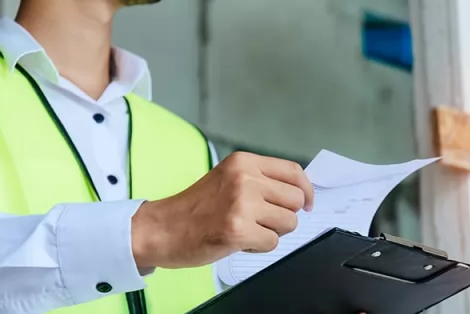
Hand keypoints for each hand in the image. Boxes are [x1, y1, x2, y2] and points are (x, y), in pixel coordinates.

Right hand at [131, 151, 313, 268]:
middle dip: (285, 216)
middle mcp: (244, 178)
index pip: (293, 172)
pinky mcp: (237, 230)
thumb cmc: (194, 208)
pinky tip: (239, 241)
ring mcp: (241, 204)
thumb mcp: (228, 179)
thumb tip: (299, 193)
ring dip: (272, 232)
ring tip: (247, 230)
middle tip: (262, 221)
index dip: (306, 190)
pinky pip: (272, 243)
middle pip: (295, 200)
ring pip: (288, 223)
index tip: (308, 203)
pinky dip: (259, 248)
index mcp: (243, 162)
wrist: (161, 228)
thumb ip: (260, 181)